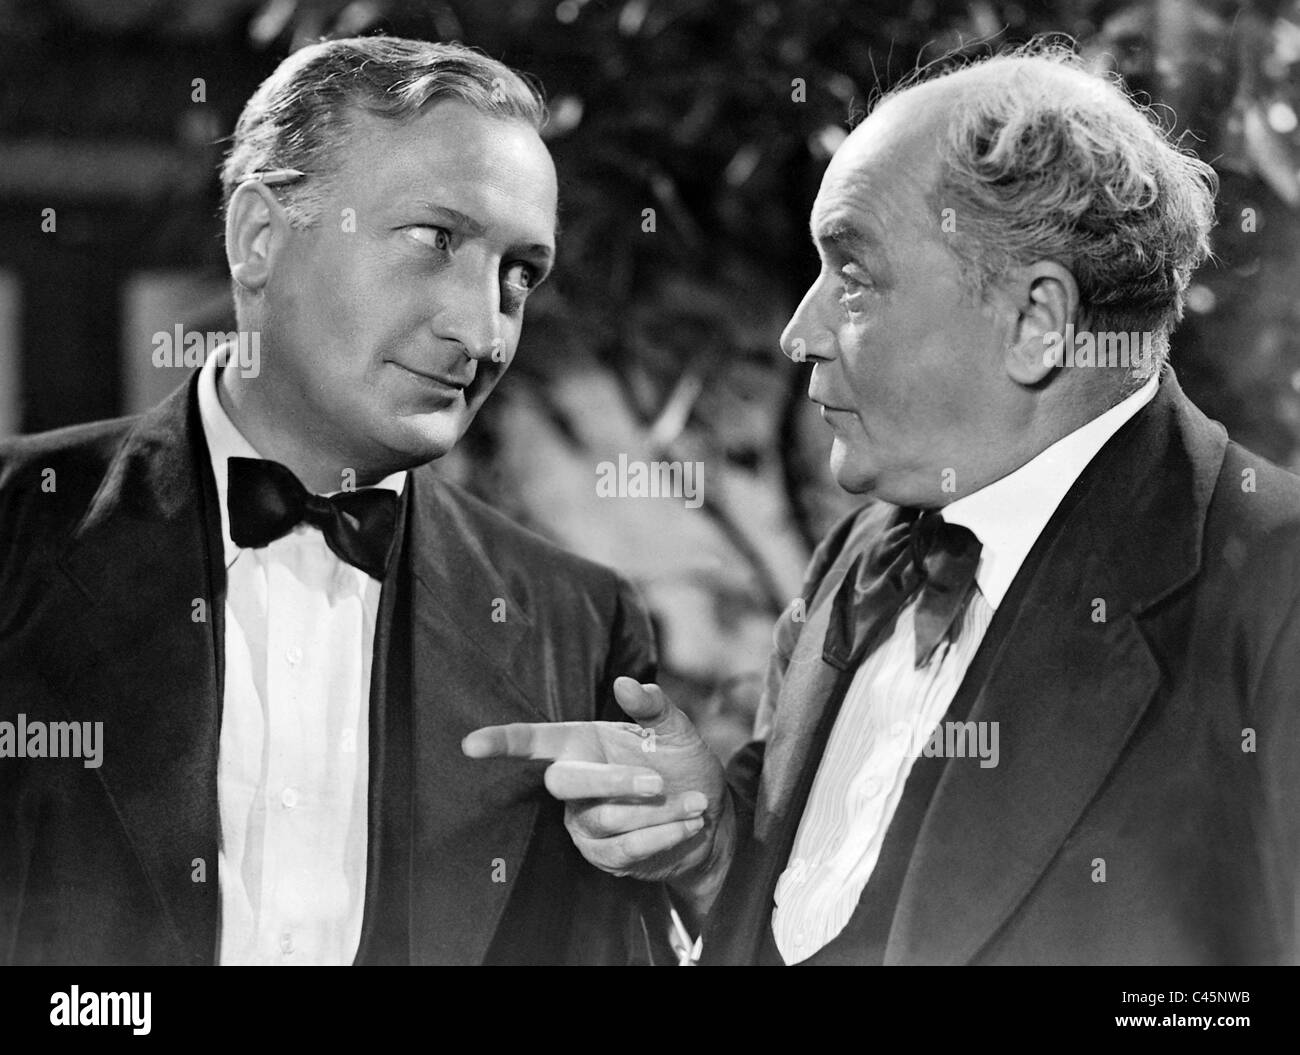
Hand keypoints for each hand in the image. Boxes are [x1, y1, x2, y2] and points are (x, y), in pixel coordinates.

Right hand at [462, 677, 734, 913]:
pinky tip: (689, 823)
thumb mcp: (675, 729)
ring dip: (655, 812)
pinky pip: (624, 849)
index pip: (533, 742)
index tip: (470, 745)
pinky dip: (662, 834)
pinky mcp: (604, 856)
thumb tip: (626, 683)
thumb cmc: (682, 765)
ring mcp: (585, 823)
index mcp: (583, 744)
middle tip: (658, 782)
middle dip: (612, 783)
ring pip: (603, 819)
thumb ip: (652, 707)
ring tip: (694, 803)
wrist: (711, 817)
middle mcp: (577, 781)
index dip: (502, 743)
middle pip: (563, 783)